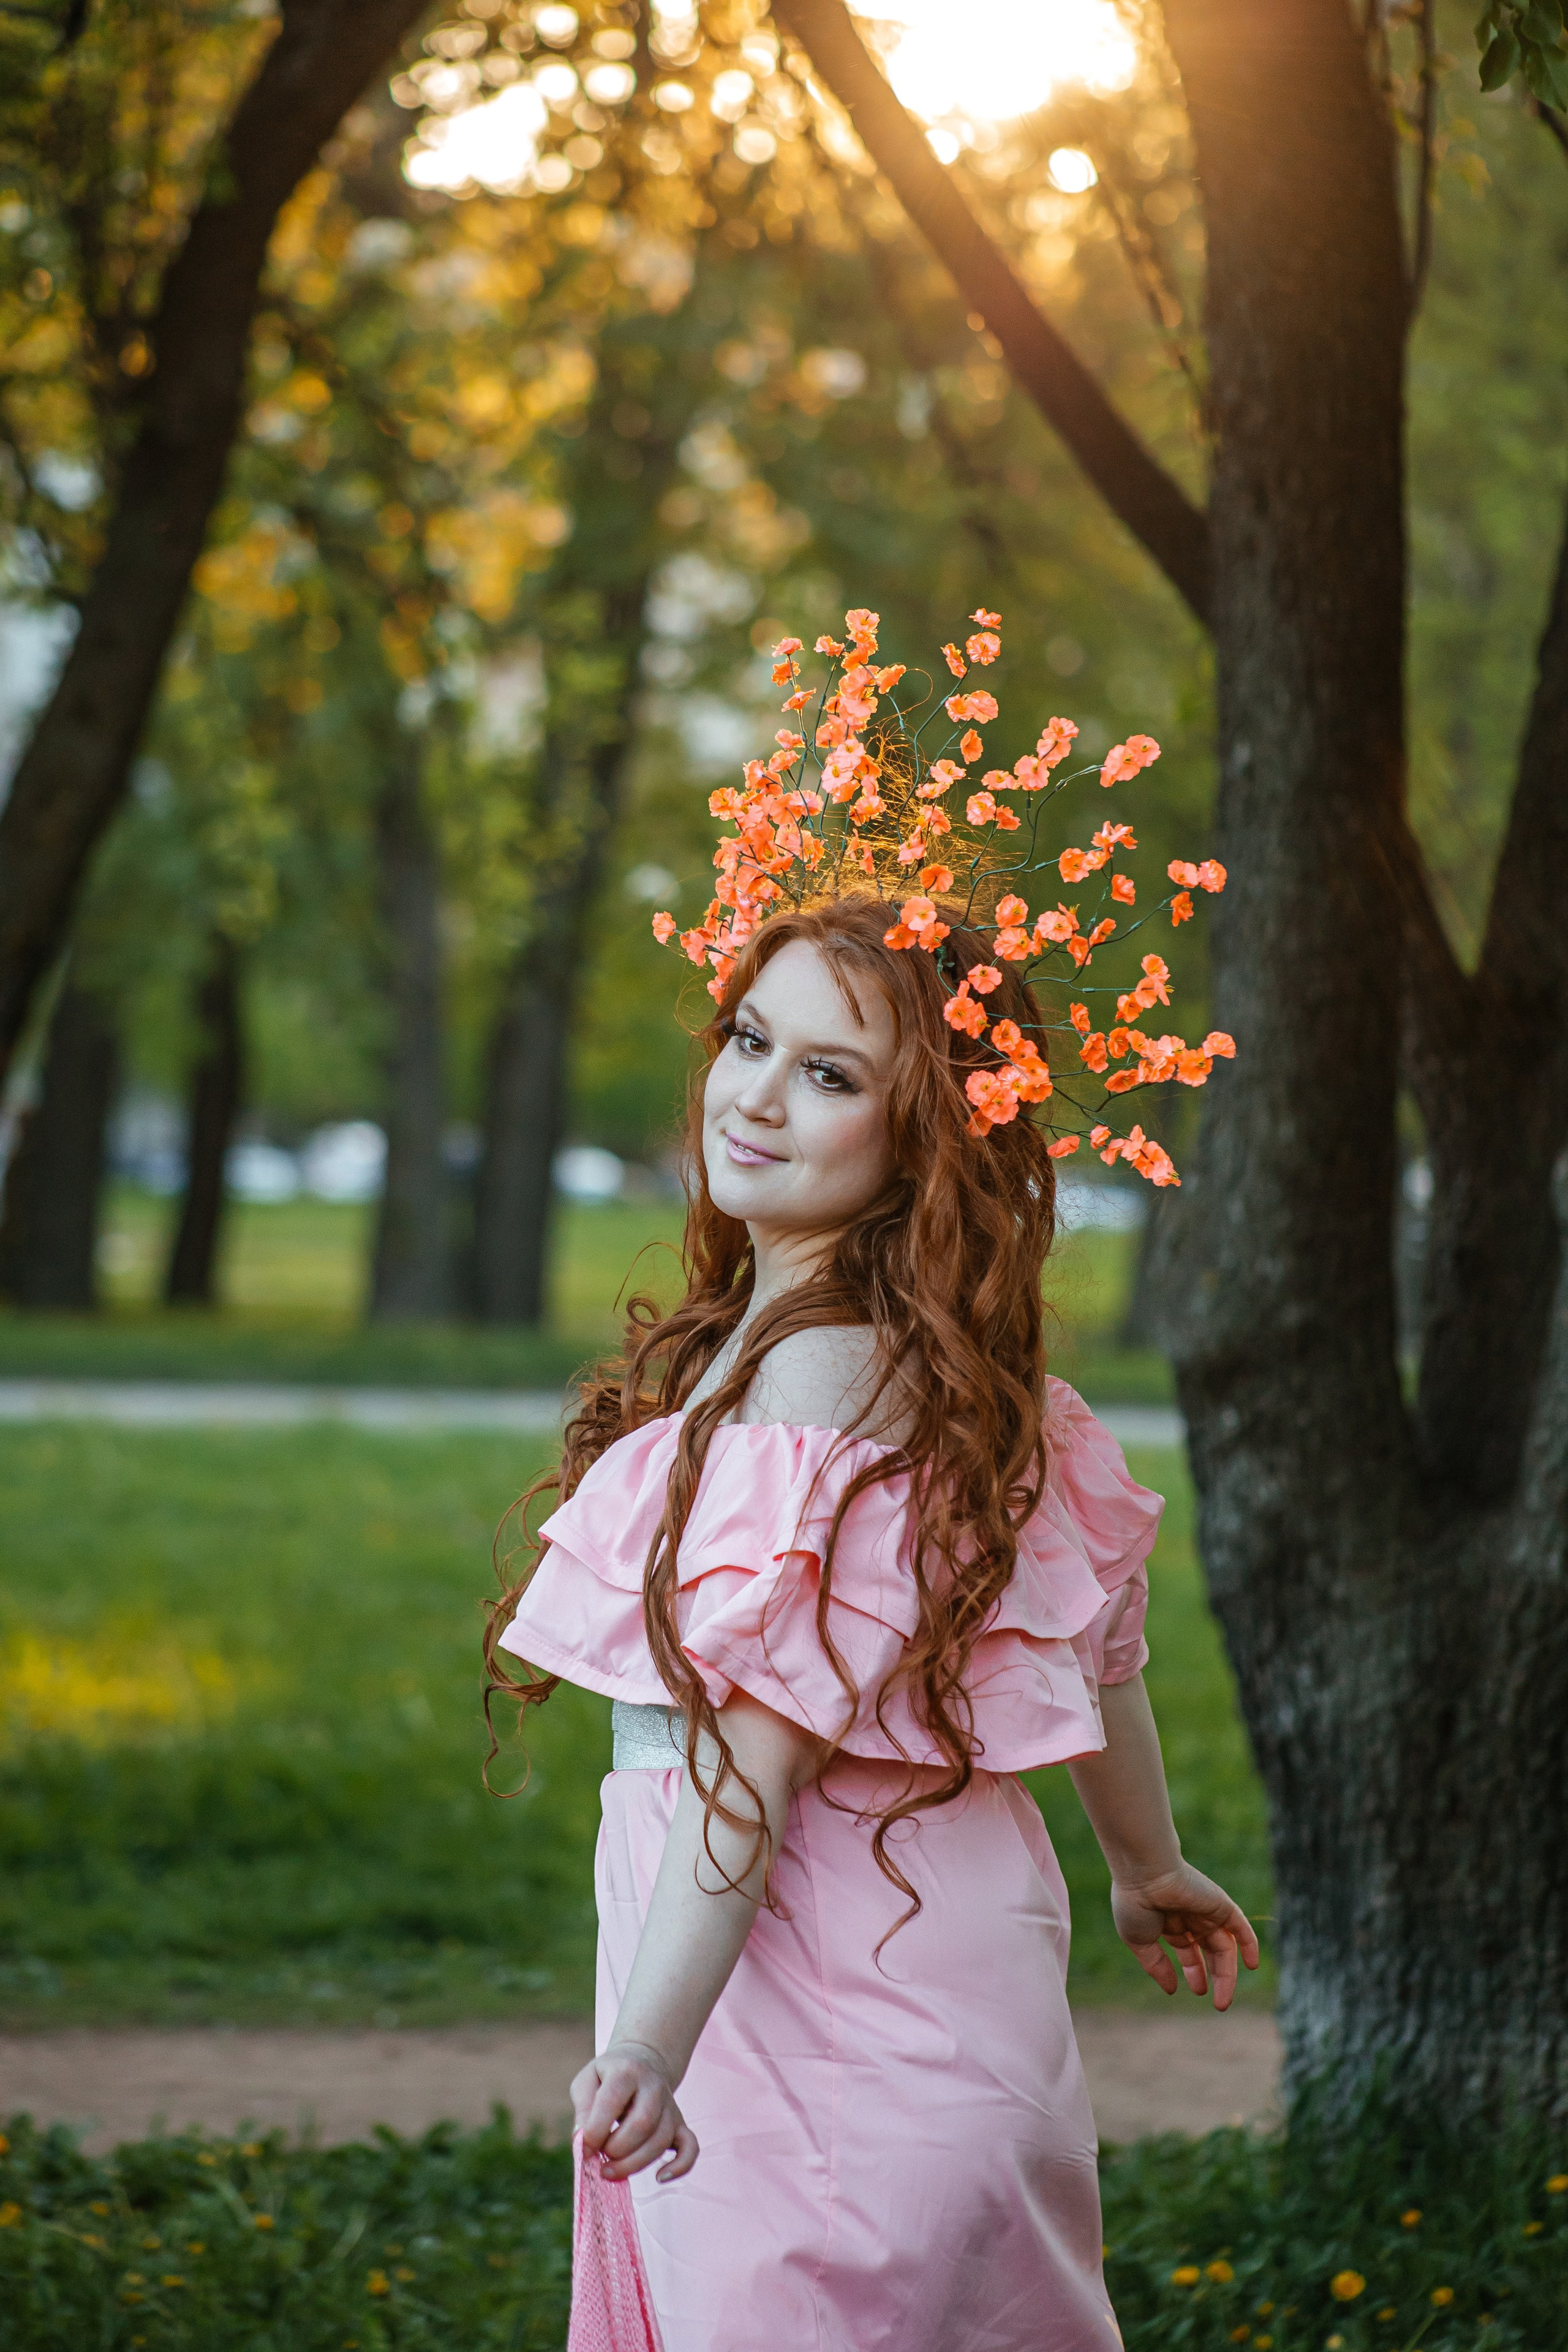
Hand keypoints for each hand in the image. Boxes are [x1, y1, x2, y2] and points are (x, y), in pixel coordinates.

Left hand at [571, 2040, 698, 2182]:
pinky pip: (690, 2147)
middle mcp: (653, 2086)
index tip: (583, 2149)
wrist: (644, 2061)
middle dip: (617, 2150)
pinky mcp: (680, 2123)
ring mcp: (670, 2106)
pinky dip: (680, 2166)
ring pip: (661, 2140)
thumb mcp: (587, 2080)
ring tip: (612, 2171)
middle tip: (601, 2158)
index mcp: (626, 2071)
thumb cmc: (609, 2076)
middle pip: (642, 2124)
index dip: (594, 2132)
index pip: (611, 2102)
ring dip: (635, 2164)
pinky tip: (660, 2177)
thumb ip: (583, 2108)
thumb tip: (582, 2140)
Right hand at [1111, 1860, 1260, 2009]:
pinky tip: (1252, 1966)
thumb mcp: (1139, 1941)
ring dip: (1228, 1974)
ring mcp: (1206, 1911)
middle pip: (1210, 1951)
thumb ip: (1156, 1965)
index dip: (1193, 1971)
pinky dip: (1249, 1944)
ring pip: (1225, 1946)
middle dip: (1214, 1976)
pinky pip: (1241, 1927)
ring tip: (1223, 2001)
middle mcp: (1190, 1917)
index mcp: (1169, 1923)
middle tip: (1219, 2003)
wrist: (1145, 1873)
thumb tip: (1172, 1989)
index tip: (1197, 1991)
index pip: (1188, 1951)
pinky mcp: (1220, 1904)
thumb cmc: (1135, 1904)